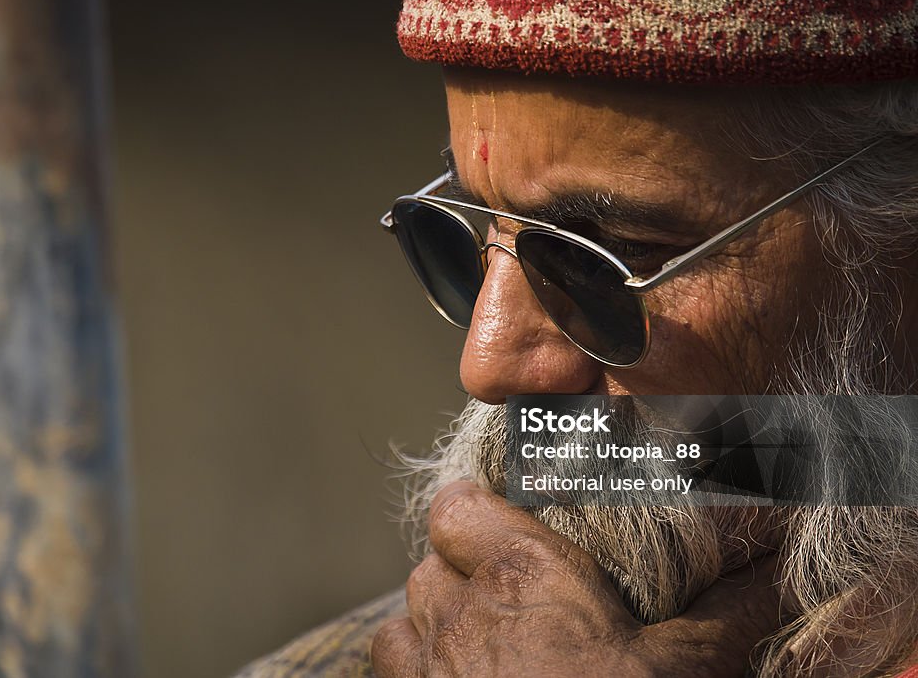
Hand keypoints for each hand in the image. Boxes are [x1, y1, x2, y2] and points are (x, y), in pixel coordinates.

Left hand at [371, 481, 780, 676]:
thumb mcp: (684, 669)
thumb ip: (727, 611)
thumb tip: (777, 569)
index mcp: (524, 576)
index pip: (457, 506)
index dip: (472, 509)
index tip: (497, 519)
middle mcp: (461, 611)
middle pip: (433, 560)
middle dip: (462, 572)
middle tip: (507, 596)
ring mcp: (426, 664)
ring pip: (407, 613)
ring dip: (434, 621)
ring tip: (478, 643)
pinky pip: (390, 664)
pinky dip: (414, 666)